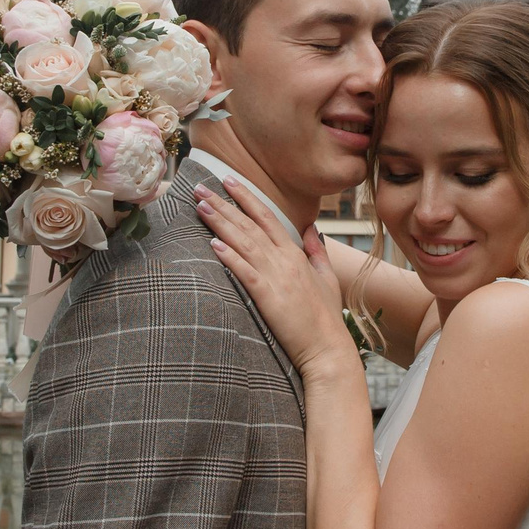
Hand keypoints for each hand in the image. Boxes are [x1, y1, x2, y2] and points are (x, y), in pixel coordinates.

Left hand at [197, 184, 358, 379]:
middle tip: (201, 189)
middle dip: (224, 204)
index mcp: (295, 253)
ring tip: (201, 206)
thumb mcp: (326, 277)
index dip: (246, 197)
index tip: (228, 181)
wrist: (327, 346)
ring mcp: (276, 277)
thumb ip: (315, 251)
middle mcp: (284, 260)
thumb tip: (309, 228)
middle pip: (249, 225)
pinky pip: (245, 272)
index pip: (267, 217)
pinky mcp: (267, 297)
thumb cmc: (325, 316)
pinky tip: (213, 243)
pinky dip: (229, 256)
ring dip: (220, 223)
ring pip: (243, 243)